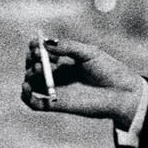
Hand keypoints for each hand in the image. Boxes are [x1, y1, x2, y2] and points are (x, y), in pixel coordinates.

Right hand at [21, 34, 144, 126]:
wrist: (121, 93)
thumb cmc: (108, 71)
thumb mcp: (89, 53)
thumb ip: (68, 47)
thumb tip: (46, 44)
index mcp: (64, 61)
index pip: (42, 52)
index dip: (36, 47)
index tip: (35, 42)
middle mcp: (58, 75)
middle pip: (34, 66)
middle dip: (32, 59)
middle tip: (38, 55)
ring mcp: (56, 90)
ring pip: (32, 83)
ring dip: (29, 75)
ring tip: (39, 69)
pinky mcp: (57, 105)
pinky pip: (35, 103)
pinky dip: (26, 96)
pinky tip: (27, 87)